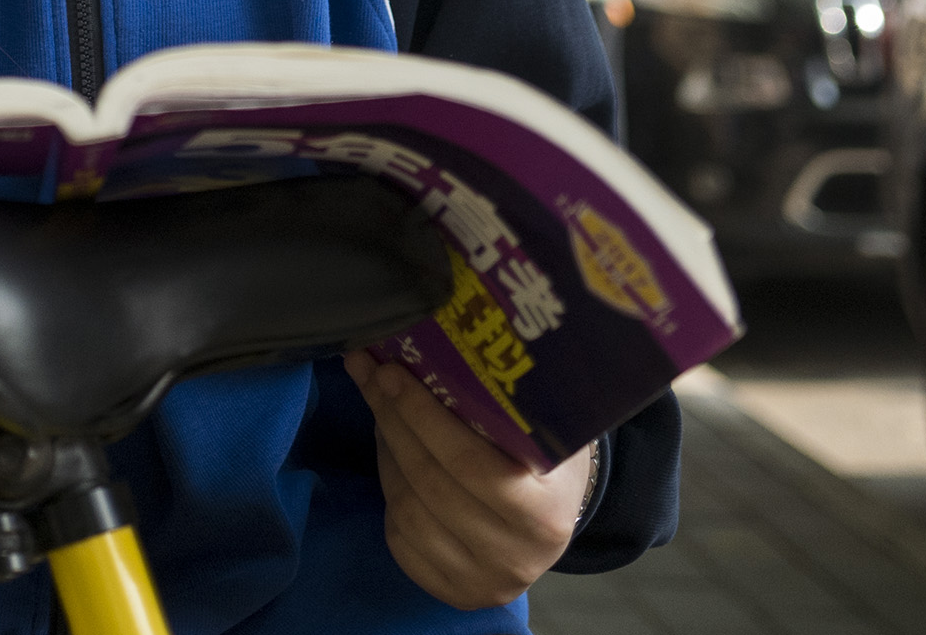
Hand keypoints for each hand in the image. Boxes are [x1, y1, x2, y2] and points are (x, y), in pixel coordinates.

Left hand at [343, 351, 592, 607]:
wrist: (553, 523)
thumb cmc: (547, 461)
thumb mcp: (544, 428)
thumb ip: (507, 395)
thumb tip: (429, 334)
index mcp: (545, 514)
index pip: (471, 465)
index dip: (424, 416)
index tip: (390, 371)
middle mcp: (515, 557)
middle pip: (431, 483)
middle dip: (395, 421)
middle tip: (372, 374)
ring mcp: (482, 581)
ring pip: (408, 509)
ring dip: (387, 452)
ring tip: (383, 409)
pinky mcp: (451, 592)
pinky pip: (400, 538)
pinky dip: (389, 492)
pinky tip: (393, 456)